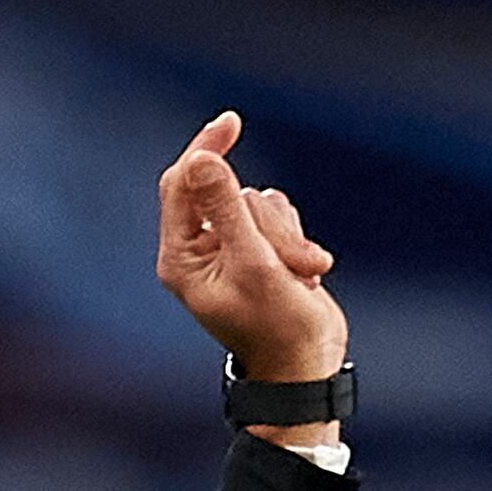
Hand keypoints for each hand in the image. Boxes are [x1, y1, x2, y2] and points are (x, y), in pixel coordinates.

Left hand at [153, 113, 347, 425]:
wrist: (309, 368)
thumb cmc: (278, 329)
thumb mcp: (255, 265)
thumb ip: (228, 209)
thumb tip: (203, 158)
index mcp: (181, 257)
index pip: (182, 183)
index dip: (206, 150)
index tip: (232, 122)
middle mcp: (200, 249)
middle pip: (231, 194)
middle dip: (269, 222)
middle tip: (297, 263)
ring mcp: (232, 248)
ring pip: (261, 204)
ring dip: (289, 236)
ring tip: (306, 276)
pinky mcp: (261, 249)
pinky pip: (279, 215)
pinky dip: (297, 239)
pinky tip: (306, 274)